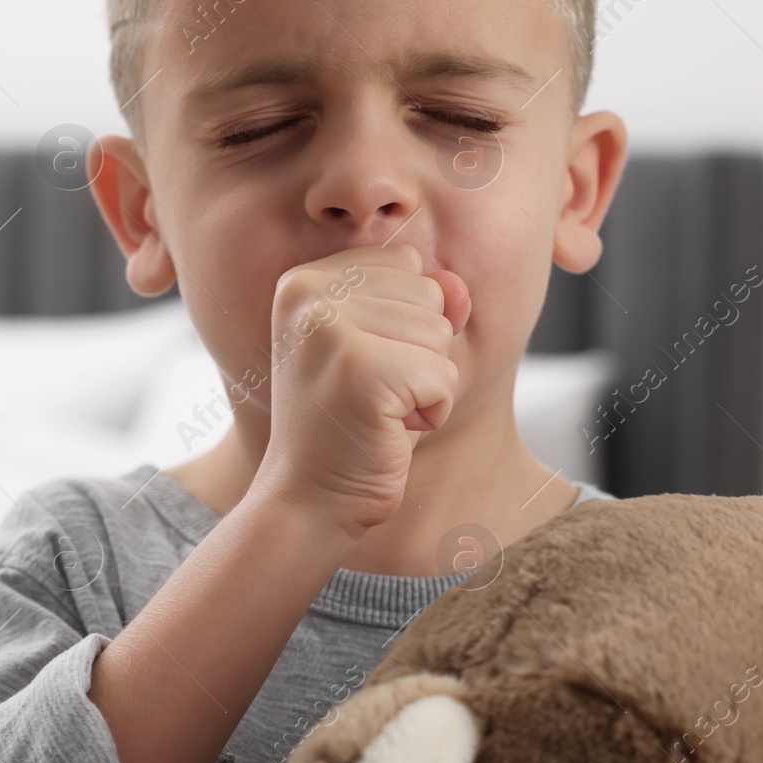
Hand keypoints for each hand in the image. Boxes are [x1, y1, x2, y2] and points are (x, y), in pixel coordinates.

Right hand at [251, 244, 470, 537]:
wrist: (309, 499)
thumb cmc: (349, 425)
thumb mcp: (384, 350)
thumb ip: (422, 306)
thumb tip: (458, 284)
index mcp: (304, 280)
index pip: (405, 263)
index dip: (405, 321)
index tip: (363, 365)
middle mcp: (309, 294)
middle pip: (428, 294)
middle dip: (421, 352)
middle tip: (371, 394)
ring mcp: (330, 329)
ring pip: (440, 334)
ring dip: (427, 384)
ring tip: (378, 411)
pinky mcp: (360, 370)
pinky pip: (444, 375)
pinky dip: (433, 411)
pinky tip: (389, 429)